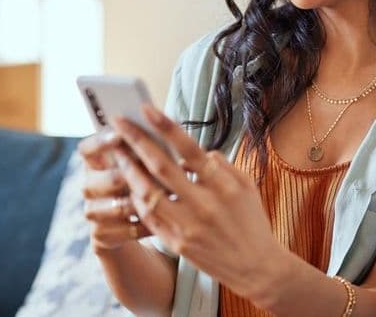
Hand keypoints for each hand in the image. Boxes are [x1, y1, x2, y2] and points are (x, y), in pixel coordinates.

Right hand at [77, 128, 152, 253]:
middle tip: (136, 175)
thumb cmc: (146, 182)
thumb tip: (167, 128)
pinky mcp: (101, 236)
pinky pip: (119, 231)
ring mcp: (94, 212)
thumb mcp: (146, 165)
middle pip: (90, 182)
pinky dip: (140, 227)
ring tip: (155, 201)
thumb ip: (149, 149)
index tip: (119, 135)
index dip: (99, 143)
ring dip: (131, 204)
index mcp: (98, 163)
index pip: (85, 149)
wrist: (135, 224)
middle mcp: (91, 186)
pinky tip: (159, 223)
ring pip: (106, 209)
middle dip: (115, 178)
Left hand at [111, 104, 285, 300]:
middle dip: (137, 141)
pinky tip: (130, 185)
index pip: (188, 148)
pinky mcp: (177, 243)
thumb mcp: (246, 185)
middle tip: (119, 123)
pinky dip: (137, 199)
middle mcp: (202, 203)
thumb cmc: (252, 221)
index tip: (146, 109)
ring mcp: (187, 225)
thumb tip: (195, 152)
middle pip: (161, 166)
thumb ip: (221, 164)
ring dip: (129, 170)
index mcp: (222, 184)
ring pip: (147, 193)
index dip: (165, 126)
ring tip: (118, 153)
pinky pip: (149, 217)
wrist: (257, 267)